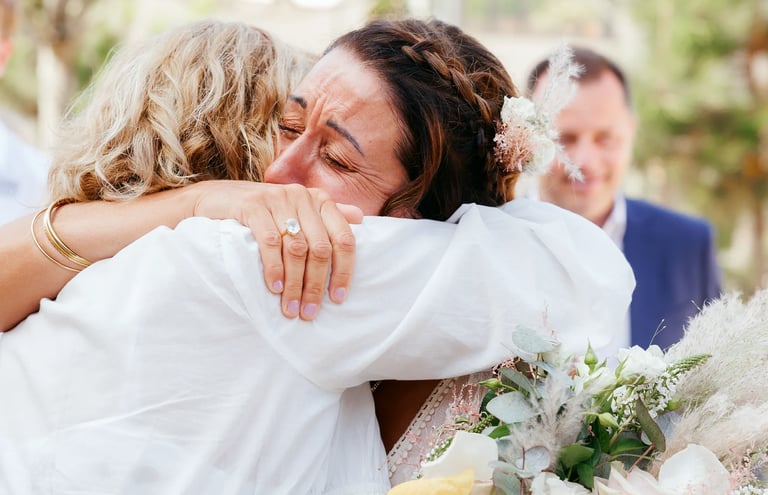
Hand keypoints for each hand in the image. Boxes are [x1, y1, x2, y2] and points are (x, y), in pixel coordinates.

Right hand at [189, 180, 361, 319]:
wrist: (214, 199)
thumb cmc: (261, 212)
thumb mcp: (296, 210)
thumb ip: (327, 215)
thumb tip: (360, 219)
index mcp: (319, 200)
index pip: (343, 238)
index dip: (344, 271)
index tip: (337, 299)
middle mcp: (302, 197)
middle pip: (320, 249)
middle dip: (316, 285)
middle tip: (309, 312)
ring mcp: (277, 199)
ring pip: (297, 249)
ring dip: (294, 283)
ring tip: (291, 307)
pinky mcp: (253, 206)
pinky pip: (270, 242)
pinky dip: (274, 268)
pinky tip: (274, 287)